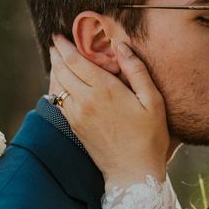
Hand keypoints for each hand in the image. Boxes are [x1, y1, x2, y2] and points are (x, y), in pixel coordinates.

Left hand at [49, 35, 168, 186]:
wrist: (133, 173)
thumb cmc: (149, 137)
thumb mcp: (153, 101)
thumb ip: (137, 71)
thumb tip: (122, 46)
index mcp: (104, 90)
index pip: (76, 61)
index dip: (65, 46)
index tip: (59, 36)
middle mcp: (85, 101)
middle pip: (61, 71)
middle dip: (57, 55)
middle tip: (55, 43)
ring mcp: (77, 115)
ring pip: (57, 86)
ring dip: (55, 70)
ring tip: (56, 59)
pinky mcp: (75, 127)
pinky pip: (59, 102)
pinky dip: (57, 88)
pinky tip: (62, 84)